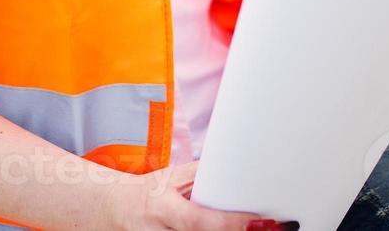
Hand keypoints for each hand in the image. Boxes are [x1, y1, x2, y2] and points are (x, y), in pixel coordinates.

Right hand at [94, 160, 293, 230]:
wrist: (111, 211)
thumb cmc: (147, 193)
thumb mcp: (171, 178)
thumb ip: (201, 176)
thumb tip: (237, 164)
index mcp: (163, 209)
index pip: (201, 222)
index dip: (234, 224)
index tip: (263, 221)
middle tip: (277, 229)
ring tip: (265, 230)